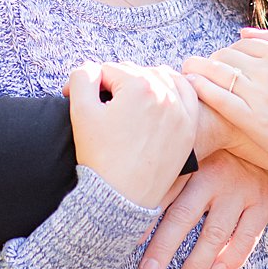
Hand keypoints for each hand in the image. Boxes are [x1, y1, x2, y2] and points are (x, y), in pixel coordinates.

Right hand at [67, 62, 196, 209]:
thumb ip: (83, 77)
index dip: (90, 85)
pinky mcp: (188, 129)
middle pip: (133, 73)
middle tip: (100, 106)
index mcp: (140, 86)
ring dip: (143, 83)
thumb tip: (91, 70)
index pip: (108, 70)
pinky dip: (173, 90)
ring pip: (160, 78)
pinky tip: (161, 95)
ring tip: (127, 100)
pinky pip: (186, 95)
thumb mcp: (80, 111)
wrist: (120, 198)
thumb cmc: (100, 157)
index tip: (79, 102)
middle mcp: (166, 94)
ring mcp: (181, 112)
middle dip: (115, 84)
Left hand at [138, 153, 267, 268]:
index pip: (164, 192)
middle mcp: (215, 176)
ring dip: (196, 263)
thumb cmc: (228, 153)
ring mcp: (241, 190)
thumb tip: (139, 198)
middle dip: (163, 247)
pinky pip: (247, 236)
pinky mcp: (264, 203)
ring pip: (214, 232)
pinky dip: (232, 257)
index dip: (145, 217)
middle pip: (183, 215)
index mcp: (194, 161)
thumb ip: (177, 172)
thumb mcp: (202, 150)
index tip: (126, 240)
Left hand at [182, 28, 267, 179]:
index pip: (239, 44)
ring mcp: (262, 96)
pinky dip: (201, 89)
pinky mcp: (255, 121)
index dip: (224, 53)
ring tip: (186, 74)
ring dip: (196, 70)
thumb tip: (242, 33)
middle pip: (224, 56)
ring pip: (218, 73)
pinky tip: (191, 86)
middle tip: (199, 71)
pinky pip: (220, 99)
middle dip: (209, 61)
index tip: (217, 63)